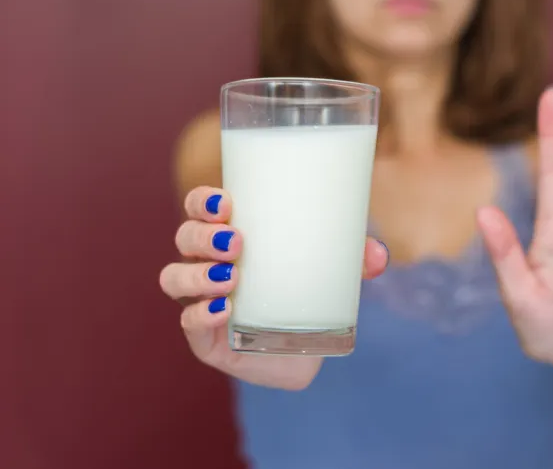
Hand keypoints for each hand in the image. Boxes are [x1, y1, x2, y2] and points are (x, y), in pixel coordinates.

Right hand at [159, 186, 388, 388]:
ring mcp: (200, 301)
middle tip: (237, 243)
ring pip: (174, 278)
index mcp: (229, 238)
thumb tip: (378, 255)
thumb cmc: (307, 293)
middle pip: (184, 238)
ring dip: (196, 274)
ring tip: (229, 278)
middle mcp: (207, 265)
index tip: (226, 202)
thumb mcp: (332, 270)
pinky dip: (200, 315)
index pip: (201, 209)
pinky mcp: (205, 339)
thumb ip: (355, 259)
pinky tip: (223, 310)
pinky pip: (188, 324)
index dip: (203, 201)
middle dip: (203, 236)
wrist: (303, 351)